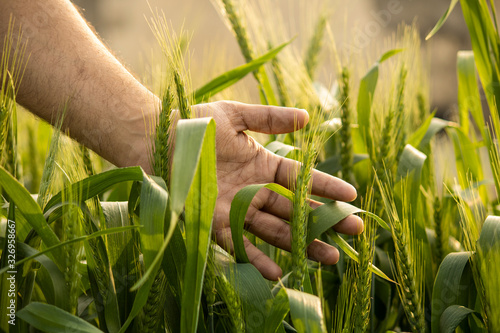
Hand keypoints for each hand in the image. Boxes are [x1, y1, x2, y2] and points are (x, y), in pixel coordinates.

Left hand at [191, 101, 362, 279]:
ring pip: (275, 230)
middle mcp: (253, 190)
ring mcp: (236, 209)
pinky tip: (279, 272)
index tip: (352, 197)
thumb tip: (307, 117)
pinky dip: (257, 259)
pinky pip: (239, 245)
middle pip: (295, 209)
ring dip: (302, 244)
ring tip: (331, 257)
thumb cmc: (193, 122)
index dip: (326, 187)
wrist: (154, 139)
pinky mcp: (214, 224)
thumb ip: (269, 118)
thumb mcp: (235, 115)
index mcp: (261, 165)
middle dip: (325, 221)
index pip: (301, 179)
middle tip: (355, 231)